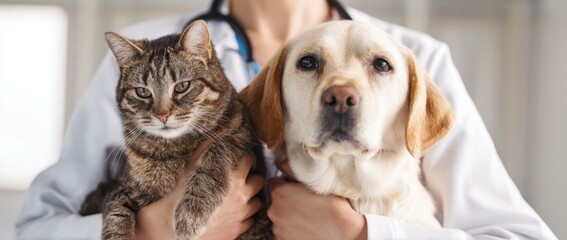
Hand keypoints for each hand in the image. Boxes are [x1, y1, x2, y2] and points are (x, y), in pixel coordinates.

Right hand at [134, 140, 263, 239]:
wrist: (170, 233)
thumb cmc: (177, 202)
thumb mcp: (187, 174)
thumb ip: (201, 156)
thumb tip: (209, 140)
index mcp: (232, 181)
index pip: (249, 161)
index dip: (244, 158)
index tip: (239, 159)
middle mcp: (241, 199)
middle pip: (259, 181)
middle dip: (251, 177)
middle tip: (241, 177)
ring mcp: (240, 217)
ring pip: (257, 202)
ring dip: (250, 197)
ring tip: (238, 194)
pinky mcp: (236, 231)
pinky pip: (249, 220)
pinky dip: (245, 215)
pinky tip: (234, 211)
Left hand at [267, 161, 366, 239]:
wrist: (345, 234)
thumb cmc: (334, 206)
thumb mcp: (315, 182)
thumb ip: (293, 170)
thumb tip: (280, 162)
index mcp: (279, 192)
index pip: (274, 183)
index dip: (286, 185)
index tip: (298, 189)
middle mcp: (273, 211)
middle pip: (275, 201)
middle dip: (286, 201)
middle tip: (305, 203)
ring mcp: (277, 228)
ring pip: (279, 217)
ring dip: (288, 216)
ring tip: (308, 217)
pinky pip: (283, 232)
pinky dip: (291, 230)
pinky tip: (306, 227)